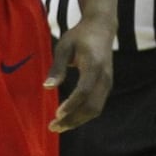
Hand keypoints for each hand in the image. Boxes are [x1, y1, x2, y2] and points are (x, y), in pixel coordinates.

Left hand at [47, 16, 113, 130]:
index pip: (84, 91)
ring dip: (78, 120)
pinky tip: (69, 118)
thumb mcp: (64, 46)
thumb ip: (57, 67)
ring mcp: (108, 83)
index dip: (71, 104)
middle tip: (53, 127)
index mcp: (94, 65)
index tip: (57, 114)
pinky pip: (97, 105)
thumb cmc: (79, 36)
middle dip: (73, 119)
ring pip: (96, 109)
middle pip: (92, 106)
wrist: (102, 29)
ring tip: (59, 126)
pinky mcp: (106, 86)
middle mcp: (104, 77)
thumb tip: (47, 87)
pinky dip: (83, 114)